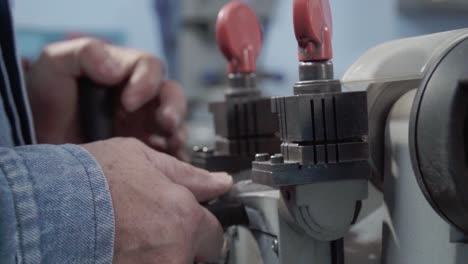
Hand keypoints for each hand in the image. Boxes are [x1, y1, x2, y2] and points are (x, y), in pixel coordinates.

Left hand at [26, 38, 186, 158]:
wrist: (37, 148)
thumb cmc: (42, 103)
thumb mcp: (54, 66)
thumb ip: (85, 54)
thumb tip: (116, 68)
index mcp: (123, 74)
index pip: (150, 67)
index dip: (146, 82)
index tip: (129, 102)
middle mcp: (140, 99)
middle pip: (172, 95)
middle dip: (174, 107)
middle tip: (166, 122)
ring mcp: (144, 128)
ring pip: (176, 125)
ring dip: (179, 133)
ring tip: (173, 144)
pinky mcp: (145, 155)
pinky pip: (169, 156)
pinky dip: (176, 160)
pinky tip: (171, 165)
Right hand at [82, 138, 232, 263]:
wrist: (44, 205)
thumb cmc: (89, 178)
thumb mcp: (143, 159)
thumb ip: (188, 175)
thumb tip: (221, 183)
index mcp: (183, 218)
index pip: (214, 236)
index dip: (199, 228)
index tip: (183, 225)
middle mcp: (173, 252)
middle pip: (195, 258)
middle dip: (181, 246)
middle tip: (152, 233)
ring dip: (160, 256)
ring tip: (131, 242)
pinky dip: (138, 261)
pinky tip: (120, 250)